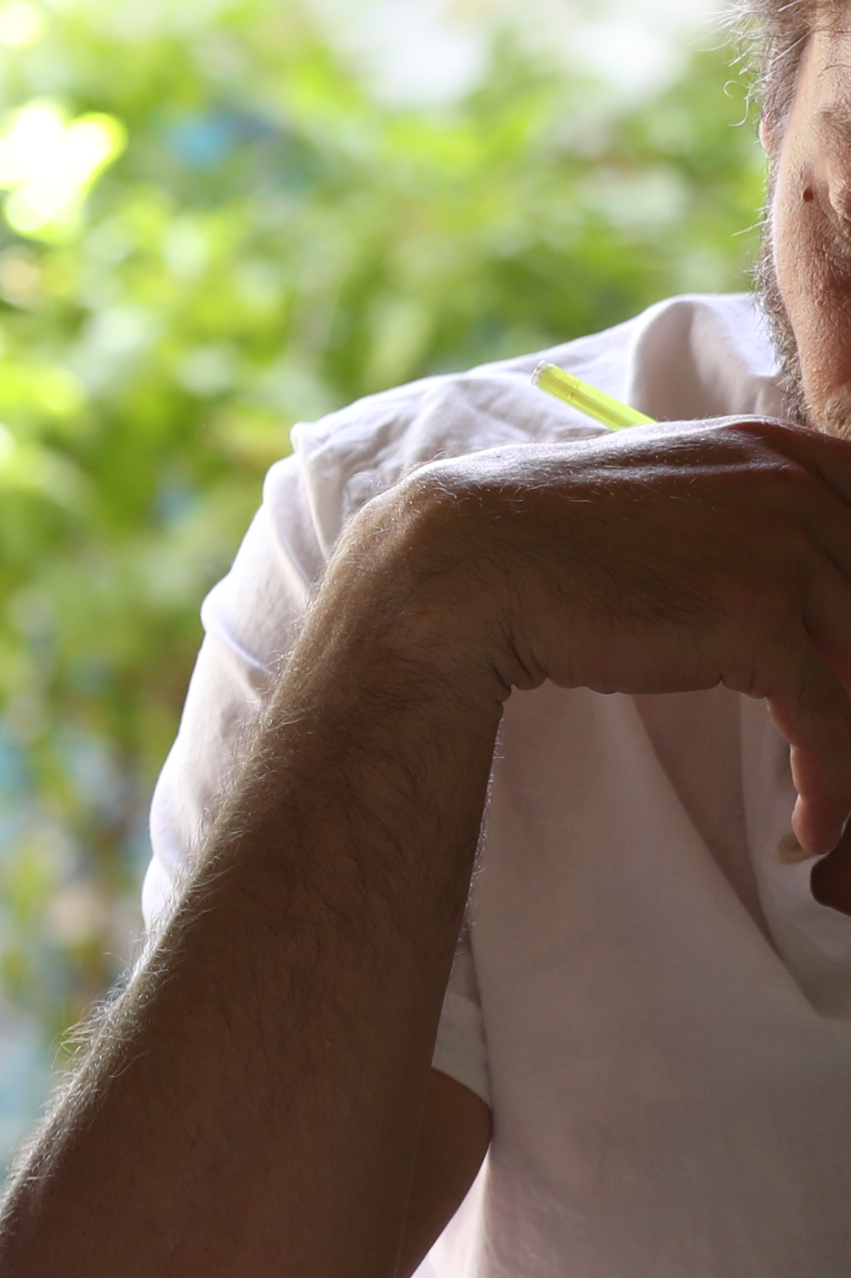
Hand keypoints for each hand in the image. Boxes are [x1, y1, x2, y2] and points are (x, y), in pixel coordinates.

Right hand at [355, 419, 850, 903]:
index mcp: (777, 451)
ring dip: (848, 752)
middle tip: (833, 741)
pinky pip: (827, 718)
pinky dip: (831, 782)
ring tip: (827, 796)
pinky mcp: (756, 621)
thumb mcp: (666, 499)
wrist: (465, 563)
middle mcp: (793, 490)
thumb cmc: (547, 539)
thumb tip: (787, 598)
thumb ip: (741, 520)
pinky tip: (812, 826)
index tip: (843, 673)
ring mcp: (781, 551)